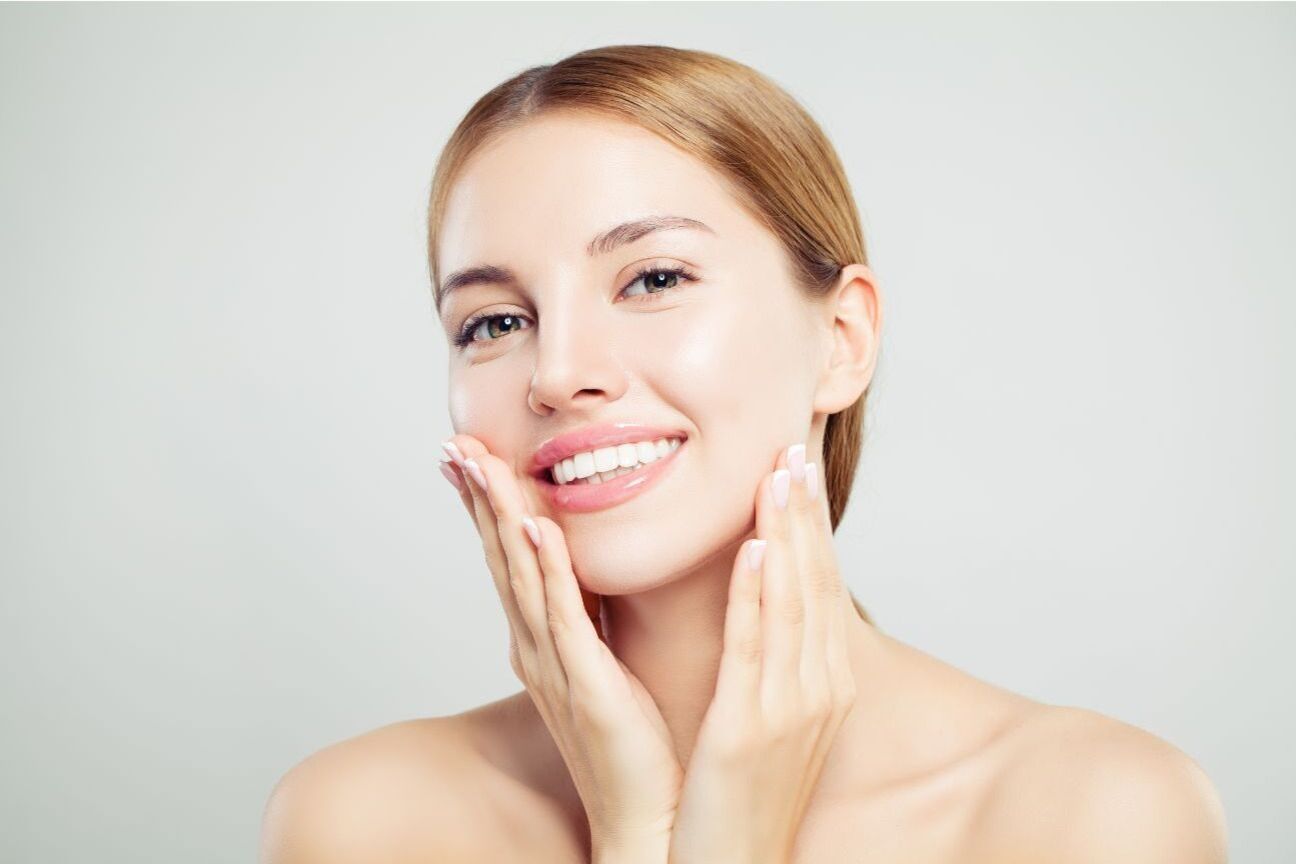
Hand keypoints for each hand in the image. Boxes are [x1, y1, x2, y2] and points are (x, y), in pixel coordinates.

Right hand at [439, 435, 682, 857]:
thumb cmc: (631, 742)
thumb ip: (592, 615)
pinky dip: (546, 570)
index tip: (469, 454)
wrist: (647, 816)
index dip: (488, 505)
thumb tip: (588, 569)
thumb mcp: (604, 661)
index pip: (511, 558)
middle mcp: (536, 648)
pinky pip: (563, 617)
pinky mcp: (585, 684)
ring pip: (521, 576)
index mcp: (544, 641)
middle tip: (453, 444)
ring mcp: (555, 665)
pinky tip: (534, 529)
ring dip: (500, 517)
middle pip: (501, 558)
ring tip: (480, 465)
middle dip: (478, 499)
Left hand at [667, 443, 857, 863]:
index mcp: (823, 686)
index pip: (820, 589)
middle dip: (804, 515)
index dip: (811, 528)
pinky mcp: (751, 729)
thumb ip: (770, 663)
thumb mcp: (766, 720)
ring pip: (793, 603)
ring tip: (779, 475)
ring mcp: (792, 711)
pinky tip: (757, 549)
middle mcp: (818, 692)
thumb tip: (764, 608)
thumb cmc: (737, 796)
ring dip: (787, 534)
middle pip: (815, 584)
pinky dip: (759, 594)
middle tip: (795, 449)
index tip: (800, 471)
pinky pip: (757, 648)